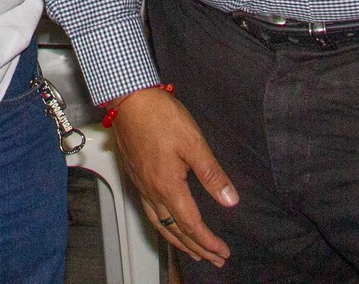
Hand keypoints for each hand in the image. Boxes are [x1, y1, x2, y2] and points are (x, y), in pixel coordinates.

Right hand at [107, 87, 237, 266]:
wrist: (129, 99)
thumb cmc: (159, 116)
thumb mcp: (194, 143)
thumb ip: (212, 174)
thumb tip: (229, 200)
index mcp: (167, 186)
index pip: (191, 225)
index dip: (208, 241)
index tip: (222, 252)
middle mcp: (151, 191)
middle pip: (174, 230)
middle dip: (196, 248)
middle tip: (213, 258)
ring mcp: (141, 185)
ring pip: (160, 224)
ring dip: (178, 241)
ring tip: (192, 251)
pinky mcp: (136, 176)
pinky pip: (149, 211)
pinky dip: (162, 226)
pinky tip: (167, 223)